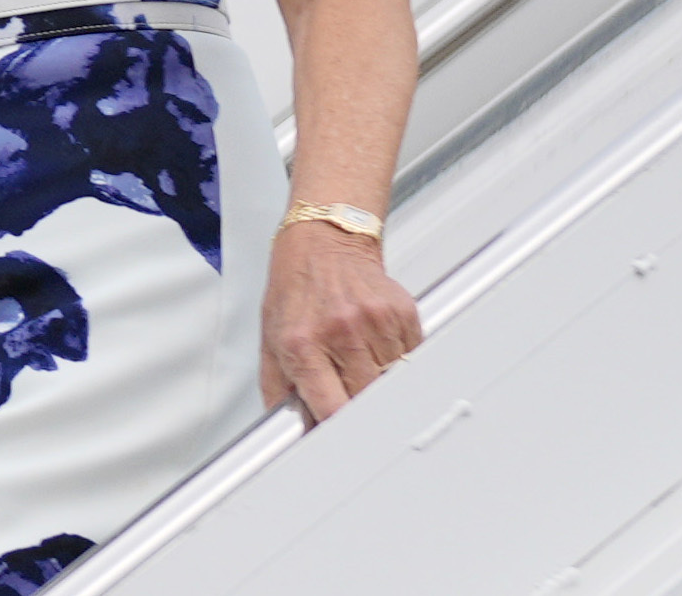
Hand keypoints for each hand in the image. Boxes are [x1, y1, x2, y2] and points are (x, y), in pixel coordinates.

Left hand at [261, 221, 420, 422]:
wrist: (322, 242)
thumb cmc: (295, 290)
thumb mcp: (271, 340)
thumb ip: (279, 391)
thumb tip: (288, 433)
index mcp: (303, 344)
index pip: (332, 409)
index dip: (340, 431)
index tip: (343, 440)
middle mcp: (339, 333)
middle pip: (367, 400)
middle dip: (361, 408)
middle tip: (352, 398)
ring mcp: (373, 322)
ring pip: (392, 383)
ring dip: (380, 383)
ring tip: (360, 361)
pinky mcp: (400, 313)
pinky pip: (410, 358)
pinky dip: (397, 361)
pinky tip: (376, 343)